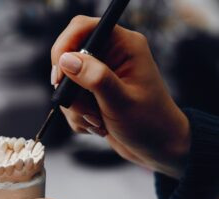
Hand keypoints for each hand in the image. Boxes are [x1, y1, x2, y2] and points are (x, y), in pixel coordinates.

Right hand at [50, 16, 190, 177]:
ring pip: (66, 85)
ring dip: (76, 109)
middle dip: (70, 90)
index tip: (59, 76)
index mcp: (124, 46)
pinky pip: (69, 101)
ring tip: (99, 121)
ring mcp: (100, 76)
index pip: (82, 28)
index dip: (65, 47)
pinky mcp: (93, 94)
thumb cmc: (150, 124)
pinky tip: (98, 126)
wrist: (158, 149)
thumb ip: (95, 78)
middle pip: (68, 59)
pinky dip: (78, 117)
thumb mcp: (121, 102)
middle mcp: (111, 56)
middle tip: (86, 108)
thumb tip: (66, 60)